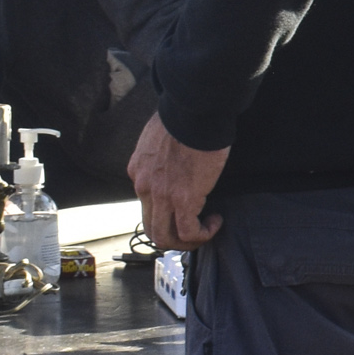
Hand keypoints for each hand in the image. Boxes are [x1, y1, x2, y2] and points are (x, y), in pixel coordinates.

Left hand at [129, 114, 228, 250]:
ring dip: (187, 241)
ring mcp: (161, 196)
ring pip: (165, 237)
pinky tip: (215, 221)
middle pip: (152, 228)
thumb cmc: (183, 118)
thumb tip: (175, 161)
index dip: (168, 213)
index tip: (188, 208)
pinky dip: (203, 234)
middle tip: (195, 231)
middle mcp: (144, 187)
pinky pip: (188, 231)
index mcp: (138, 172)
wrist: (194, 113)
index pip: (146, 204)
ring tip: (206, 230)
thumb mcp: (159, 138)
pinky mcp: (183, 199)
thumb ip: (161, 155)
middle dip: (174, 237)